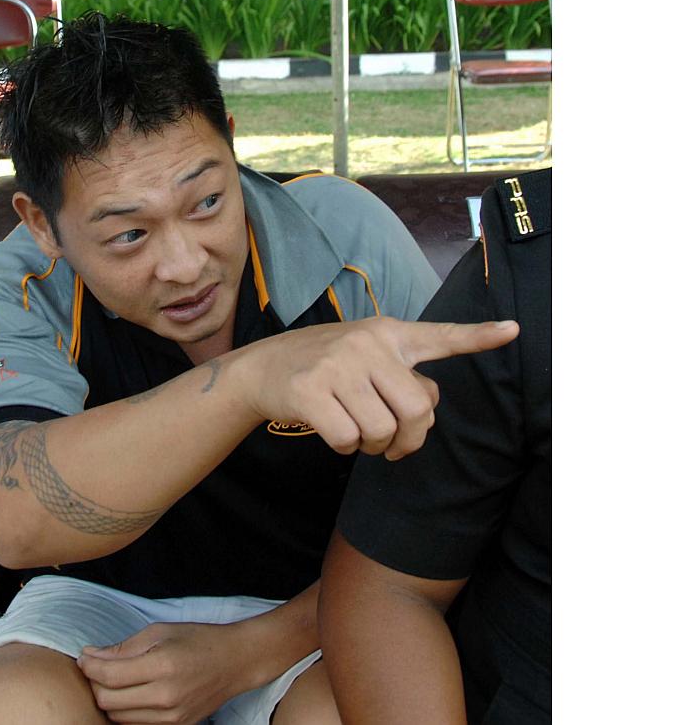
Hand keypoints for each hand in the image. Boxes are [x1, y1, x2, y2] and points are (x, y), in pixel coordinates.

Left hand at [76, 622, 256, 723]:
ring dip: (108, 699)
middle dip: (94, 683)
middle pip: (108, 701)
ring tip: (113, 680)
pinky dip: (126, 711)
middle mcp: (166, 697)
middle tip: (96, 667)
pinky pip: (136, 724)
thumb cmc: (197, 641)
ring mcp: (172, 717)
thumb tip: (91, 656)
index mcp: (161, 667)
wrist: (235, 662)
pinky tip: (130, 693)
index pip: (108, 676)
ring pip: (118, 717)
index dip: (88, 665)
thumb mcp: (158, 632)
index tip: (84, 656)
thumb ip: (122, 648)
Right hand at [233, 316, 517, 459]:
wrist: (262, 368)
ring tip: (356, 432)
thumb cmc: (326, 368)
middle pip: (418, 410)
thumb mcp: (367, 359)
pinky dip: (345, 447)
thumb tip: (429, 404)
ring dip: (373, 446)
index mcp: (388, 333)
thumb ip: (404, 376)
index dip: (479, 337)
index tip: (515, 330)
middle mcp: (366, 344)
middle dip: (408, 439)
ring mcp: (337, 366)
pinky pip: (348, 440)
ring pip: (382, 430)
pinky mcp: (311, 391)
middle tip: (392, 445)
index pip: (441, 336)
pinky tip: (331, 430)